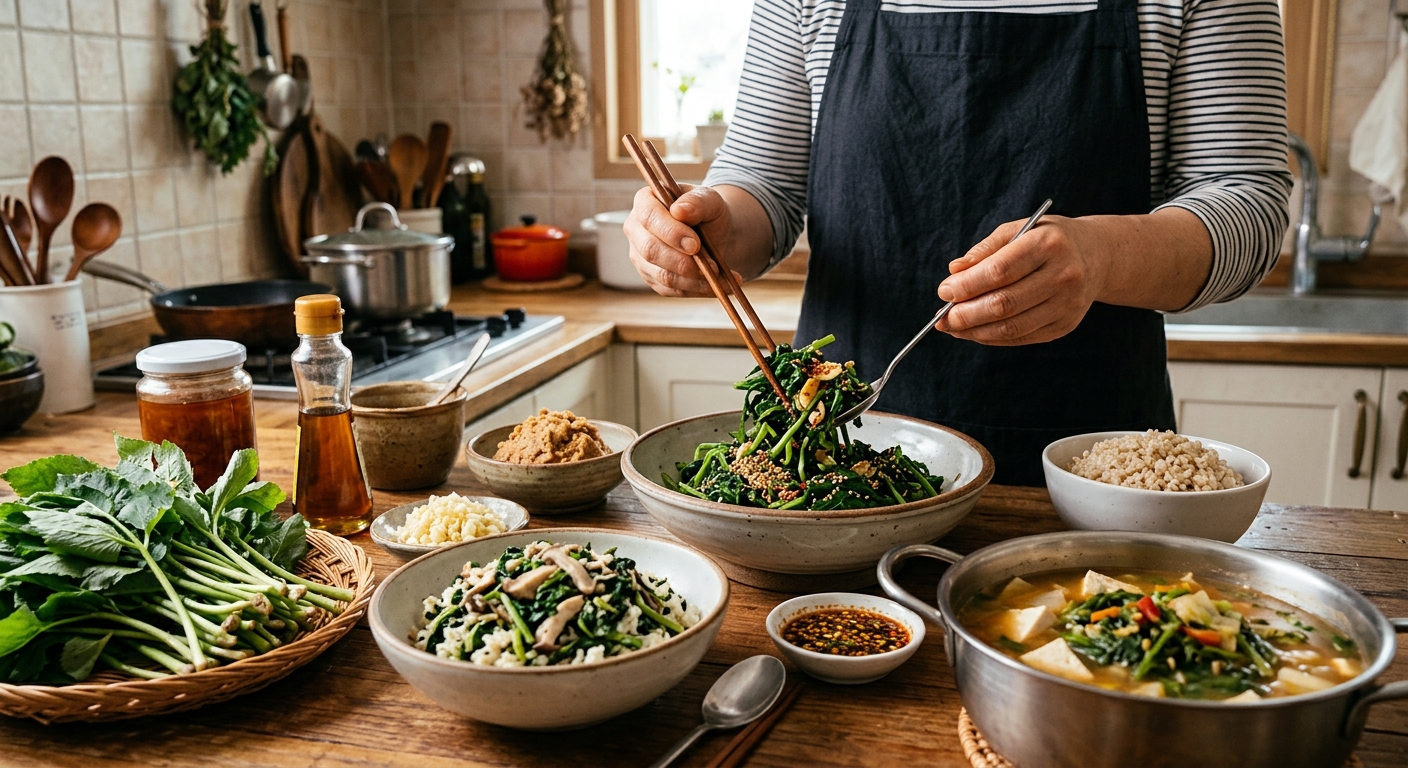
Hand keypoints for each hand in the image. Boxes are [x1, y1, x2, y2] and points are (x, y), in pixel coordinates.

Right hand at [623, 184, 735, 296]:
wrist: (715, 232)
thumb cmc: (708, 211)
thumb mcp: (710, 199)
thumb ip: (697, 201)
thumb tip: (679, 211)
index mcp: (645, 201)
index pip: (649, 217)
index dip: (670, 233)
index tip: (696, 245)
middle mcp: (636, 229)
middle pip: (650, 250)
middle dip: (682, 262)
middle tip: (712, 266)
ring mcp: (640, 256)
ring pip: (662, 275)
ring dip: (694, 280)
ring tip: (720, 276)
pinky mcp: (652, 278)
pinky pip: (671, 290)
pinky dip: (697, 290)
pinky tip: (717, 285)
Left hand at [935, 216, 1109, 344]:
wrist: (1097, 255)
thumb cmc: (1047, 239)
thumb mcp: (1019, 230)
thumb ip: (985, 250)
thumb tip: (954, 271)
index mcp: (1049, 244)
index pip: (1000, 271)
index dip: (968, 285)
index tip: (944, 291)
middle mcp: (1063, 275)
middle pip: (1005, 304)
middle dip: (966, 314)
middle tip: (942, 317)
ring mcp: (1067, 304)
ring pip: (1012, 327)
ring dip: (975, 331)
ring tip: (952, 327)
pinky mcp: (1065, 325)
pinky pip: (1021, 337)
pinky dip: (992, 338)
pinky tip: (974, 332)